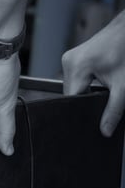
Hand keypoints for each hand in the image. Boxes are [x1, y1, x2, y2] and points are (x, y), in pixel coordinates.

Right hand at [62, 10, 124, 137]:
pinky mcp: (74, 57)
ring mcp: (69, 58)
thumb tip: (105, 130)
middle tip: (107, 88)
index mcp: (77, 66)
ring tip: (106, 78)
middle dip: (88, 96)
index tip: (96, 107)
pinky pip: (76, 76)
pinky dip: (87, 81)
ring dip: (88, 88)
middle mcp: (68, 61)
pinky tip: (101, 74)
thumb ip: (114, 110)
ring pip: (74, 85)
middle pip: (72, 93)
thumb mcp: (123, 85)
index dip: (84, 106)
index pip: (73, 98)